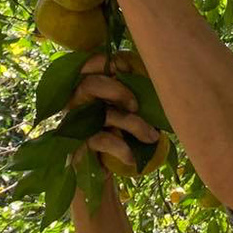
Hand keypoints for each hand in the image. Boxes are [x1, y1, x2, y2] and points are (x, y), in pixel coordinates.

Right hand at [72, 51, 160, 169]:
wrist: (102, 169)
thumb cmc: (117, 132)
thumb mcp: (123, 109)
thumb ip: (130, 92)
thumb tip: (155, 80)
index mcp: (87, 87)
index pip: (88, 64)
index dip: (108, 62)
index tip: (127, 70)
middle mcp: (77, 102)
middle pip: (91, 85)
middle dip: (118, 91)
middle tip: (135, 105)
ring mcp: (76, 124)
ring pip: (105, 115)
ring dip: (134, 124)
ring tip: (152, 136)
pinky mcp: (80, 146)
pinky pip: (103, 141)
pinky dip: (122, 148)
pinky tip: (133, 157)